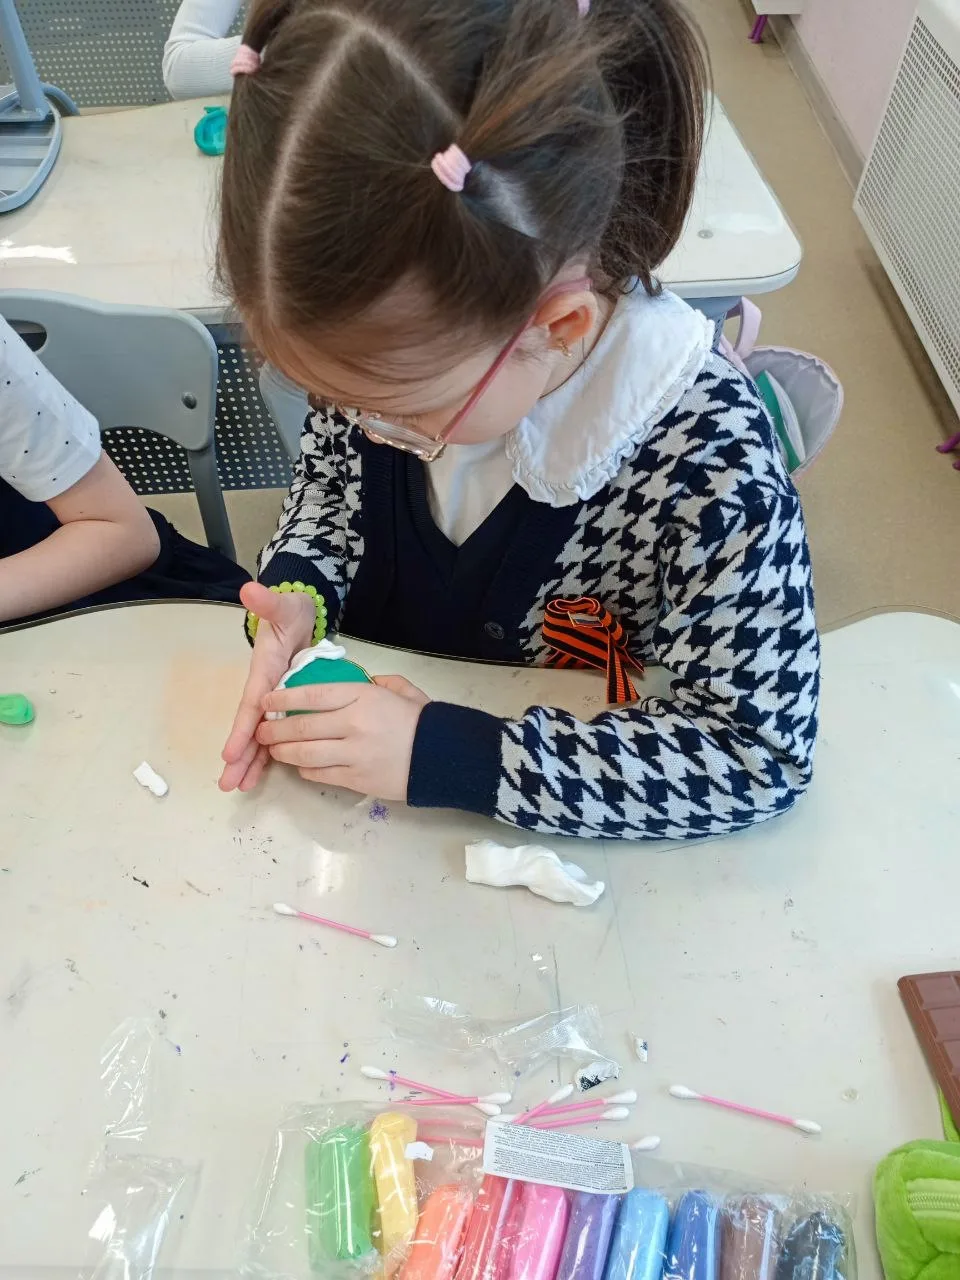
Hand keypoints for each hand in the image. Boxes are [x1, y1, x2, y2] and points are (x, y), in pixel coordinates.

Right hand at [219, 582, 316, 791]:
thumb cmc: (291, 613)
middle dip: (239, 756)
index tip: (229, 752)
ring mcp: (273, 700)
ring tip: (238, 787)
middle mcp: (264, 690)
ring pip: (260, 736)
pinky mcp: (284, 705)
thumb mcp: (284, 606)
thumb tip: (250, 589)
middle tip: (228, 784)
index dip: (241, 729)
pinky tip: (259, 776)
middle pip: (251, 728)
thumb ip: (269, 602)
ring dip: (249, 761)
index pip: (251, 705)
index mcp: (264, 672)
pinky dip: (267, 754)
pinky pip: (275, 734)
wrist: (300, 614)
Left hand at [255, 675, 430, 801]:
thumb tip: (356, 683)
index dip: (283, 698)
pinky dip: (304, 770)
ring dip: (283, 752)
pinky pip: (320, 774)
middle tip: (261, 730)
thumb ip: (377, 682)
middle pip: (302, 727)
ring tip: (273, 750)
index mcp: (363, 696)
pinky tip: (299, 765)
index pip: (312, 695)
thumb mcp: (402, 690)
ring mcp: (353, 754)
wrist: (445, 757)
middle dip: (274, 729)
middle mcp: (353, 724)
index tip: (266, 700)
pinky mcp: (357, 779)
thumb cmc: (422, 721)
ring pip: (305, 754)